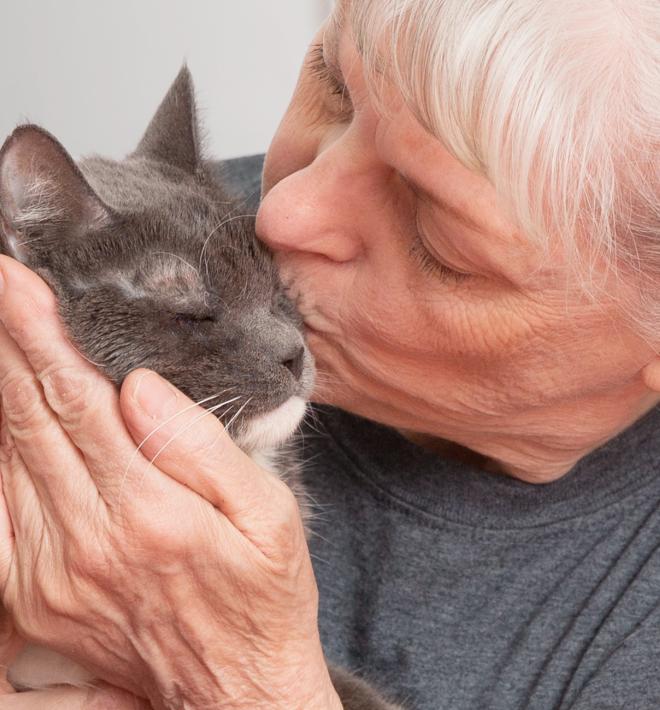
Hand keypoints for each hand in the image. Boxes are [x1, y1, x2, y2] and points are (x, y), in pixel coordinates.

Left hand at [0, 257, 340, 709]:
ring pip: (7, 457)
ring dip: (1, 386)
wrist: (234, 691)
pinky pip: (0, 506)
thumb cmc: (263, 595)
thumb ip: (201, 447)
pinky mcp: (34, 593)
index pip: (80, 401)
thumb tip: (142, 386)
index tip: (19, 282)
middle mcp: (86, 542)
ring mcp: (49, 572)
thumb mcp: (267, 515)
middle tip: (0, 284)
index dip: (43, 335)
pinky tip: (8, 411)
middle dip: (10, 342)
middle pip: (31, 418)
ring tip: (4, 331)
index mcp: (148, 513)